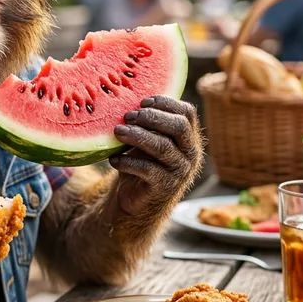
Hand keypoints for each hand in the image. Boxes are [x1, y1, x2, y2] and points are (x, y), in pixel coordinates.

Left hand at [108, 96, 202, 215]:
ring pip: (163, 146)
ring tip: (117, 132)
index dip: (165, 103)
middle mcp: (189, 153)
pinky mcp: (165, 187)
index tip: (142, 102)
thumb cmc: (141, 163)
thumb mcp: (144, 141)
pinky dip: (127, 162)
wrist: (137, 199)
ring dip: (137, 136)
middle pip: (179, 126)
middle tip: (127, 116)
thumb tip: (126, 102)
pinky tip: (113, 160)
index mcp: (187, 138)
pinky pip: (148, 170)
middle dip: (152, 117)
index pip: (187, 113)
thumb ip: (144, 124)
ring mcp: (179, 171)